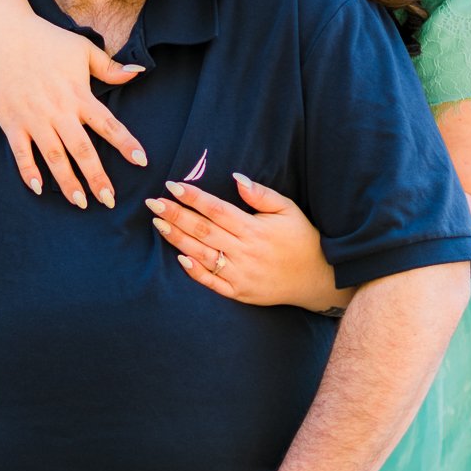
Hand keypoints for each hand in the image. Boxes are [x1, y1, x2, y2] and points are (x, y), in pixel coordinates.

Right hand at [0, 16, 147, 206]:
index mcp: (79, 95)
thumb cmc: (46, 41)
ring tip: (79, 202)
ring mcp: (34, 119)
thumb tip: (138, 72)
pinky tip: (38, 189)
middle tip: (109, 200)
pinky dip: (28, 171)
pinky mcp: (12, 123)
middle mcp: (58, 111)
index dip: (125, 143)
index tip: (141, 161)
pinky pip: (21, 152)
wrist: (3, 36)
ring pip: (54, 156)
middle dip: (96, 177)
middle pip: (82, 149)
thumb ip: (110, 67)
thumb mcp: (83, 50)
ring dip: (67, 181)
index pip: (108, 124)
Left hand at [145, 174, 343, 310]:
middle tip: (152, 203)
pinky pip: (212, 283)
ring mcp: (241, 274)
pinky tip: (178, 257)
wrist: (317, 278)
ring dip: (177, 239)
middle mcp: (245, 251)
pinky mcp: (240, 292)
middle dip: (175, 214)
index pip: (217, 209)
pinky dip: (195, 271)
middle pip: (203, 230)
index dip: (193, 197)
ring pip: (202, 254)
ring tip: (158, 224)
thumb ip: (261, 195)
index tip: (172, 185)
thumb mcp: (288, 209)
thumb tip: (235, 178)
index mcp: (255, 228)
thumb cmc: (301, 238)